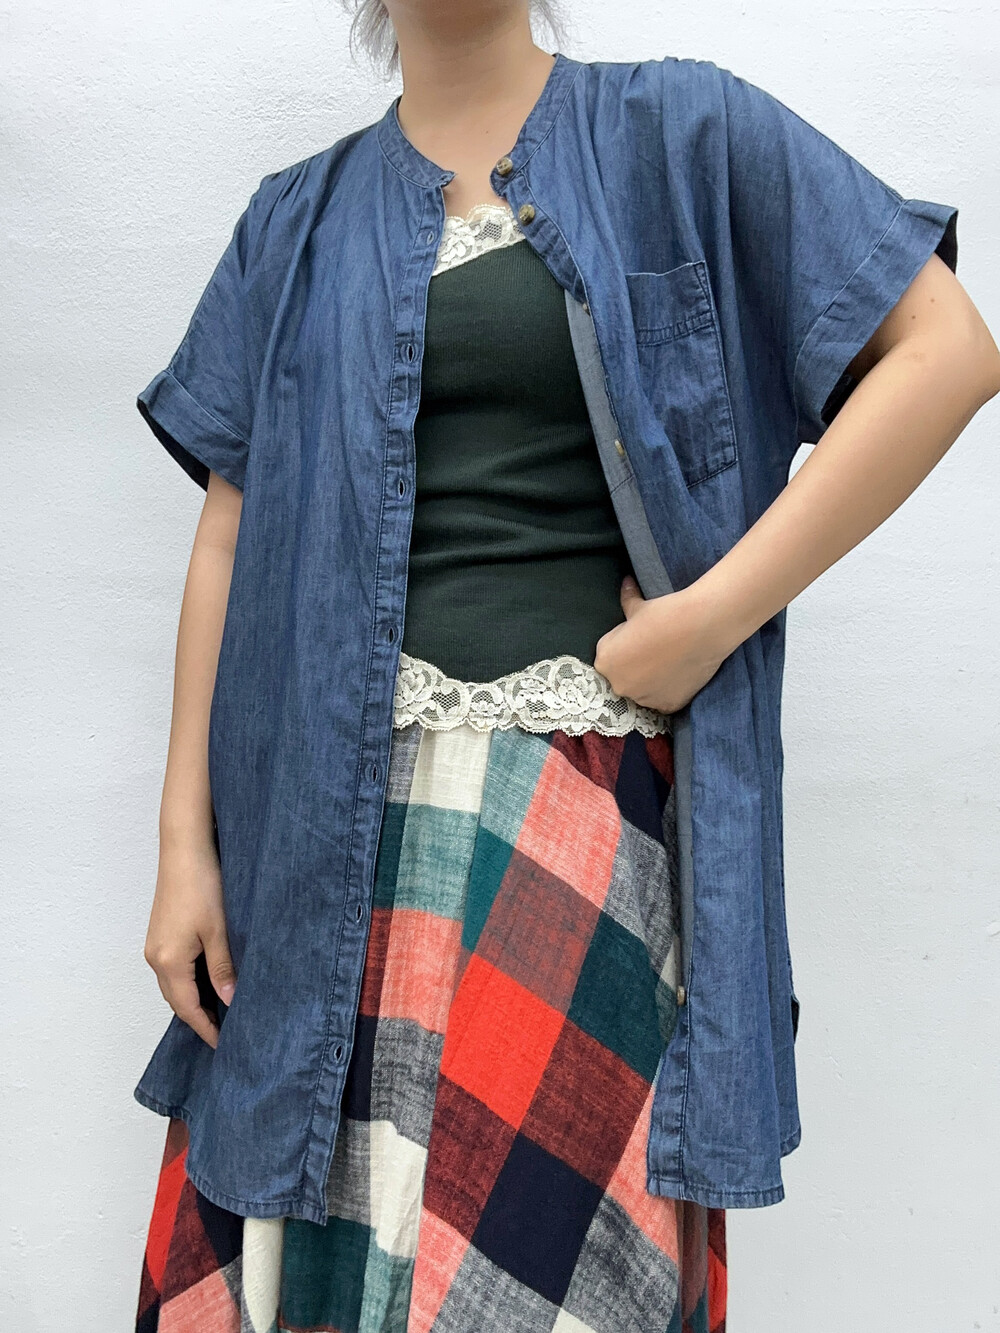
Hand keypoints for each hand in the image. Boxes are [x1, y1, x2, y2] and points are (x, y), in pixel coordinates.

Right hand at [143, 838, 235, 1048]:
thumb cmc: (202, 884)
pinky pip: (173, 970)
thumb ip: (223, 969)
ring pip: (174, 986)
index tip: (223, 1046)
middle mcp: (155, 958)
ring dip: (194, 1001)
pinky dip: (189, 982)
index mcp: (168, 961)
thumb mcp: (219, 930)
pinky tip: (208, 982)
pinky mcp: (160, 934)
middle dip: (199, 1019)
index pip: (187, 1008)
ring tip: (221, 1012)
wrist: (184, 849)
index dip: (205, 1028)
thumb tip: (230, 1002)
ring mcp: (155, 946)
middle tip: (226, 1034)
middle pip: (177, 1001)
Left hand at [593, 576, 730, 714]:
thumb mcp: (638, 606)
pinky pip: (662, 699)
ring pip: (643, 689)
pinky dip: (669, 688)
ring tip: (669, 659)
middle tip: (656, 648)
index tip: (641, 637)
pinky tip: (679, 672)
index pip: (609, 655)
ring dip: (651, 679)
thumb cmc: (665, 614)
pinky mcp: (667, 706)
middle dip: (635, 665)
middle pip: (624, 676)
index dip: (625, 644)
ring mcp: (643, 699)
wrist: (702, 626)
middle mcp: (619, 685)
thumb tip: (626, 584)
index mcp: (605, 661)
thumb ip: (627, 600)